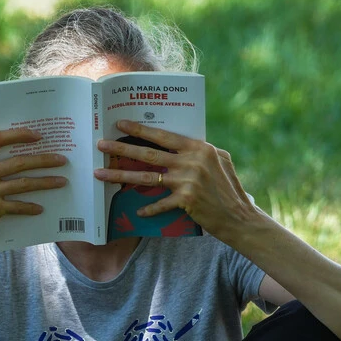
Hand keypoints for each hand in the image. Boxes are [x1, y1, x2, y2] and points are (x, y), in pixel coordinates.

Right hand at [0, 128, 67, 257]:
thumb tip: (20, 153)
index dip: (18, 134)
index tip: (38, 136)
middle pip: (18, 161)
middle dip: (43, 160)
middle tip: (62, 160)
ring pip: (24, 183)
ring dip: (46, 182)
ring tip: (62, 181)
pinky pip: (19, 205)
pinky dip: (31, 207)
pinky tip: (41, 208)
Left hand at [94, 120, 262, 242]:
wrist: (240, 216)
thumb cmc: (229, 189)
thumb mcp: (219, 161)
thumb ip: (198, 152)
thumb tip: (177, 145)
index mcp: (198, 147)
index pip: (164, 136)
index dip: (140, 129)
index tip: (120, 124)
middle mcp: (191, 161)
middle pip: (149, 154)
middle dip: (121, 148)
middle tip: (101, 145)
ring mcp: (187, 180)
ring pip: (146, 177)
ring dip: (120, 175)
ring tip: (101, 173)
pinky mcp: (186, 200)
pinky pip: (159, 204)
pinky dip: (148, 209)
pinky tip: (137, 212)